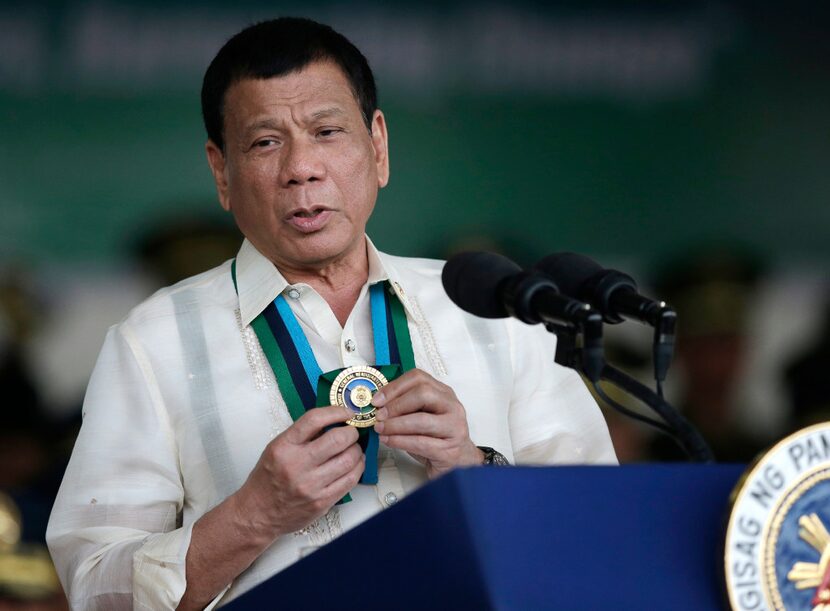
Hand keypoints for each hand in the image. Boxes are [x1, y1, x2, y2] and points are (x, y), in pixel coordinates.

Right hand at [235, 404, 363, 539]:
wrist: (258, 513)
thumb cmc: (268, 479)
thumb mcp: (277, 448)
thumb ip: (302, 435)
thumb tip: (333, 421)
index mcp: (284, 447)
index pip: (314, 420)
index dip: (336, 411)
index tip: (347, 412)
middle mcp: (297, 465)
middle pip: (338, 439)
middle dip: (351, 432)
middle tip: (351, 432)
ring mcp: (311, 485)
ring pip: (349, 460)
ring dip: (357, 450)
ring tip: (353, 448)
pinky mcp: (322, 502)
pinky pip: (350, 480)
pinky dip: (358, 468)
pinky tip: (355, 464)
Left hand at [371, 369, 483, 478]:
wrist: (459, 463)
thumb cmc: (436, 438)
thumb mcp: (422, 416)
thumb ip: (405, 406)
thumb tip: (378, 403)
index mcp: (444, 393)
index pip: (419, 378)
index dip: (394, 387)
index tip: (377, 399)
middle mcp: (452, 406)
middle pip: (423, 394)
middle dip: (396, 404)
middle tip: (379, 415)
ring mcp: (454, 428)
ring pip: (421, 420)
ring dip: (395, 425)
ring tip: (380, 429)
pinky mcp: (450, 450)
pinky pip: (421, 443)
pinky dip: (400, 441)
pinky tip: (388, 441)